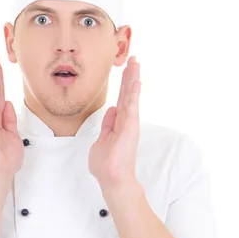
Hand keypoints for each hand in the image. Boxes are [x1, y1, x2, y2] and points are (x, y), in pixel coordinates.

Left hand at [89, 56, 140, 188]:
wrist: (111, 178)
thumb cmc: (106, 164)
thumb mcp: (102, 140)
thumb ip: (107, 125)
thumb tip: (111, 110)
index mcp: (118, 123)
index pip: (122, 99)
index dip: (124, 85)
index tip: (126, 70)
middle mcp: (126, 121)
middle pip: (128, 94)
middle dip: (130, 76)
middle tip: (134, 59)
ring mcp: (129, 123)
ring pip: (131, 96)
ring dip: (133, 79)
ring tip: (136, 62)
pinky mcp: (130, 127)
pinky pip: (132, 107)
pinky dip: (134, 93)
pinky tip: (136, 81)